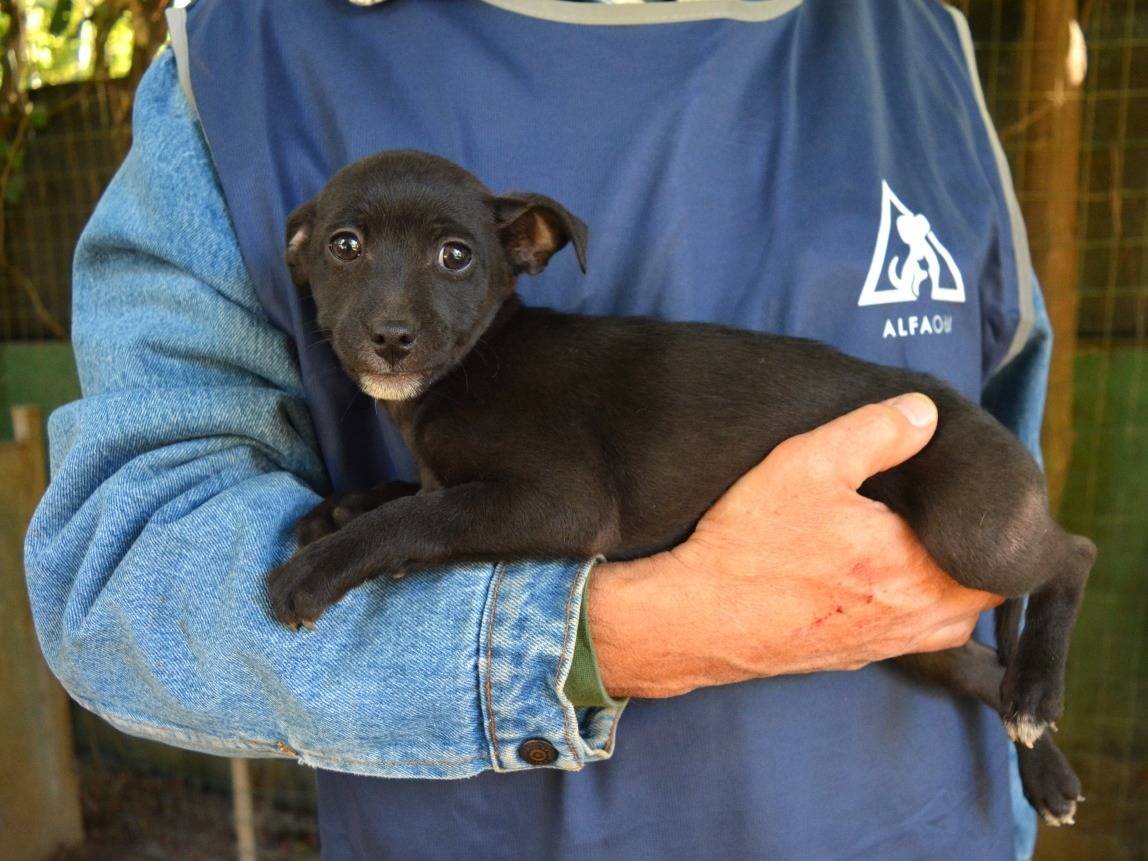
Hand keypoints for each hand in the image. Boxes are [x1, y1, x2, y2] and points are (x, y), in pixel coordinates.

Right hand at [588, 393, 1003, 698]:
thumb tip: (925, 413)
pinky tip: (864, 574)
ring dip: (939, 582)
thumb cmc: (752, 545)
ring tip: (910, 541)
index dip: (996, 526)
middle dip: (970, 553)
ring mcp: (883, 646)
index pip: (1001, 559)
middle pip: (978, 590)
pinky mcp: (850, 658)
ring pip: (944, 615)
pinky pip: (903, 630)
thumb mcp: (808, 464)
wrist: (694, 619)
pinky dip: (901, 603)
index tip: (971, 495)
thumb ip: (876, 431)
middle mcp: (915, 621)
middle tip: (941, 511)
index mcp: (921, 573)